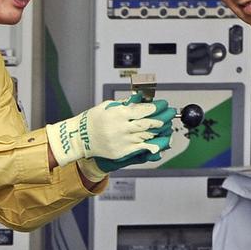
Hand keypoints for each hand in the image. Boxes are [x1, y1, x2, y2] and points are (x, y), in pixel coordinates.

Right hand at [47, 98, 175, 167]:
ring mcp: (122, 141)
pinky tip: (162, 142)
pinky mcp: (123, 152)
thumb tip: (140, 98)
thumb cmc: (93, 120)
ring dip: (160, 131)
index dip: (155, 107)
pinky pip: (142, 149)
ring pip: (147, 136)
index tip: (163, 105)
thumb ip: (125, 103)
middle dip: (162, 118)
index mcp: (118, 114)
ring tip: (168, 126)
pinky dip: (153, 145)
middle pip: (148, 123)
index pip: (142, 110)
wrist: (80, 139)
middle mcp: (121, 128)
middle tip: (170, 114)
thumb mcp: (107, 106)